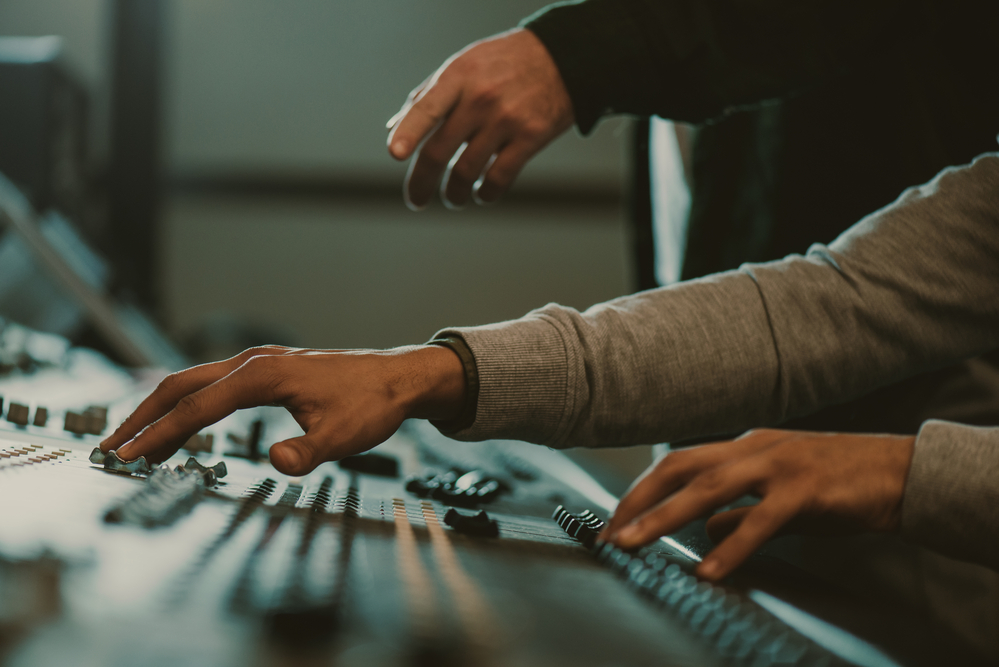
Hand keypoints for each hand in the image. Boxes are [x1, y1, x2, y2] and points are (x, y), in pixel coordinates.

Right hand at [99, 345, 465, 475]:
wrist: (396, 378)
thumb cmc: (371, 403)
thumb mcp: (344, 435)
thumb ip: (309, 452)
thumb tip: (277, 462)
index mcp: (264, 376)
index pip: (197, 407)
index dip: (159, 434)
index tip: (128, 457)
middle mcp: (254, 362)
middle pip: (180, 385)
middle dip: (142, 417)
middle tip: (111, 449)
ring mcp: (258, 363)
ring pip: (193, 382)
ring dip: (160, 410)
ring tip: (134, 444)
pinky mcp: (265, 371)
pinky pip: (211, 384)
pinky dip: (185, 404)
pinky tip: (179, 425)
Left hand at [387, 28, 573, 209]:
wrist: (562, 58)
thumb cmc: (504, 63)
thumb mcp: (464, 65)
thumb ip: (429, 95)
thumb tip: (395, 128)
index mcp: (458, 76)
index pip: (426, 108)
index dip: (409, 132)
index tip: (395, 154)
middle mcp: (480, 98)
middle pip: (440, 151)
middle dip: (422, 183)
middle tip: (417, 200)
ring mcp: (506, 119)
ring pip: (467, 171)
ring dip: (455, 194)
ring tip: (453, 198)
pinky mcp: (531, 137)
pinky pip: (500, 177)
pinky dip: (486, 194)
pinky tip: (482, 195)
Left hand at [599, 429, 914, 580]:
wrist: (900, 472)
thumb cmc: (839, 484)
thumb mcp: (778, 496)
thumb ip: (739, 511)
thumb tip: (703, 532)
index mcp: (744, 446)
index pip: (679, 463)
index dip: (643, 491)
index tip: (616, 521)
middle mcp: (754, 447)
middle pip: (681, 467)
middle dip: (640, 499)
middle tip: (611, 532)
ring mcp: (779, 464)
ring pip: (710, 486)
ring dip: (666, 516)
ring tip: (636, 543)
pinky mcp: (806, 489)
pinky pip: (762, 519)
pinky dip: (732, 545)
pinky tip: (710, 570)